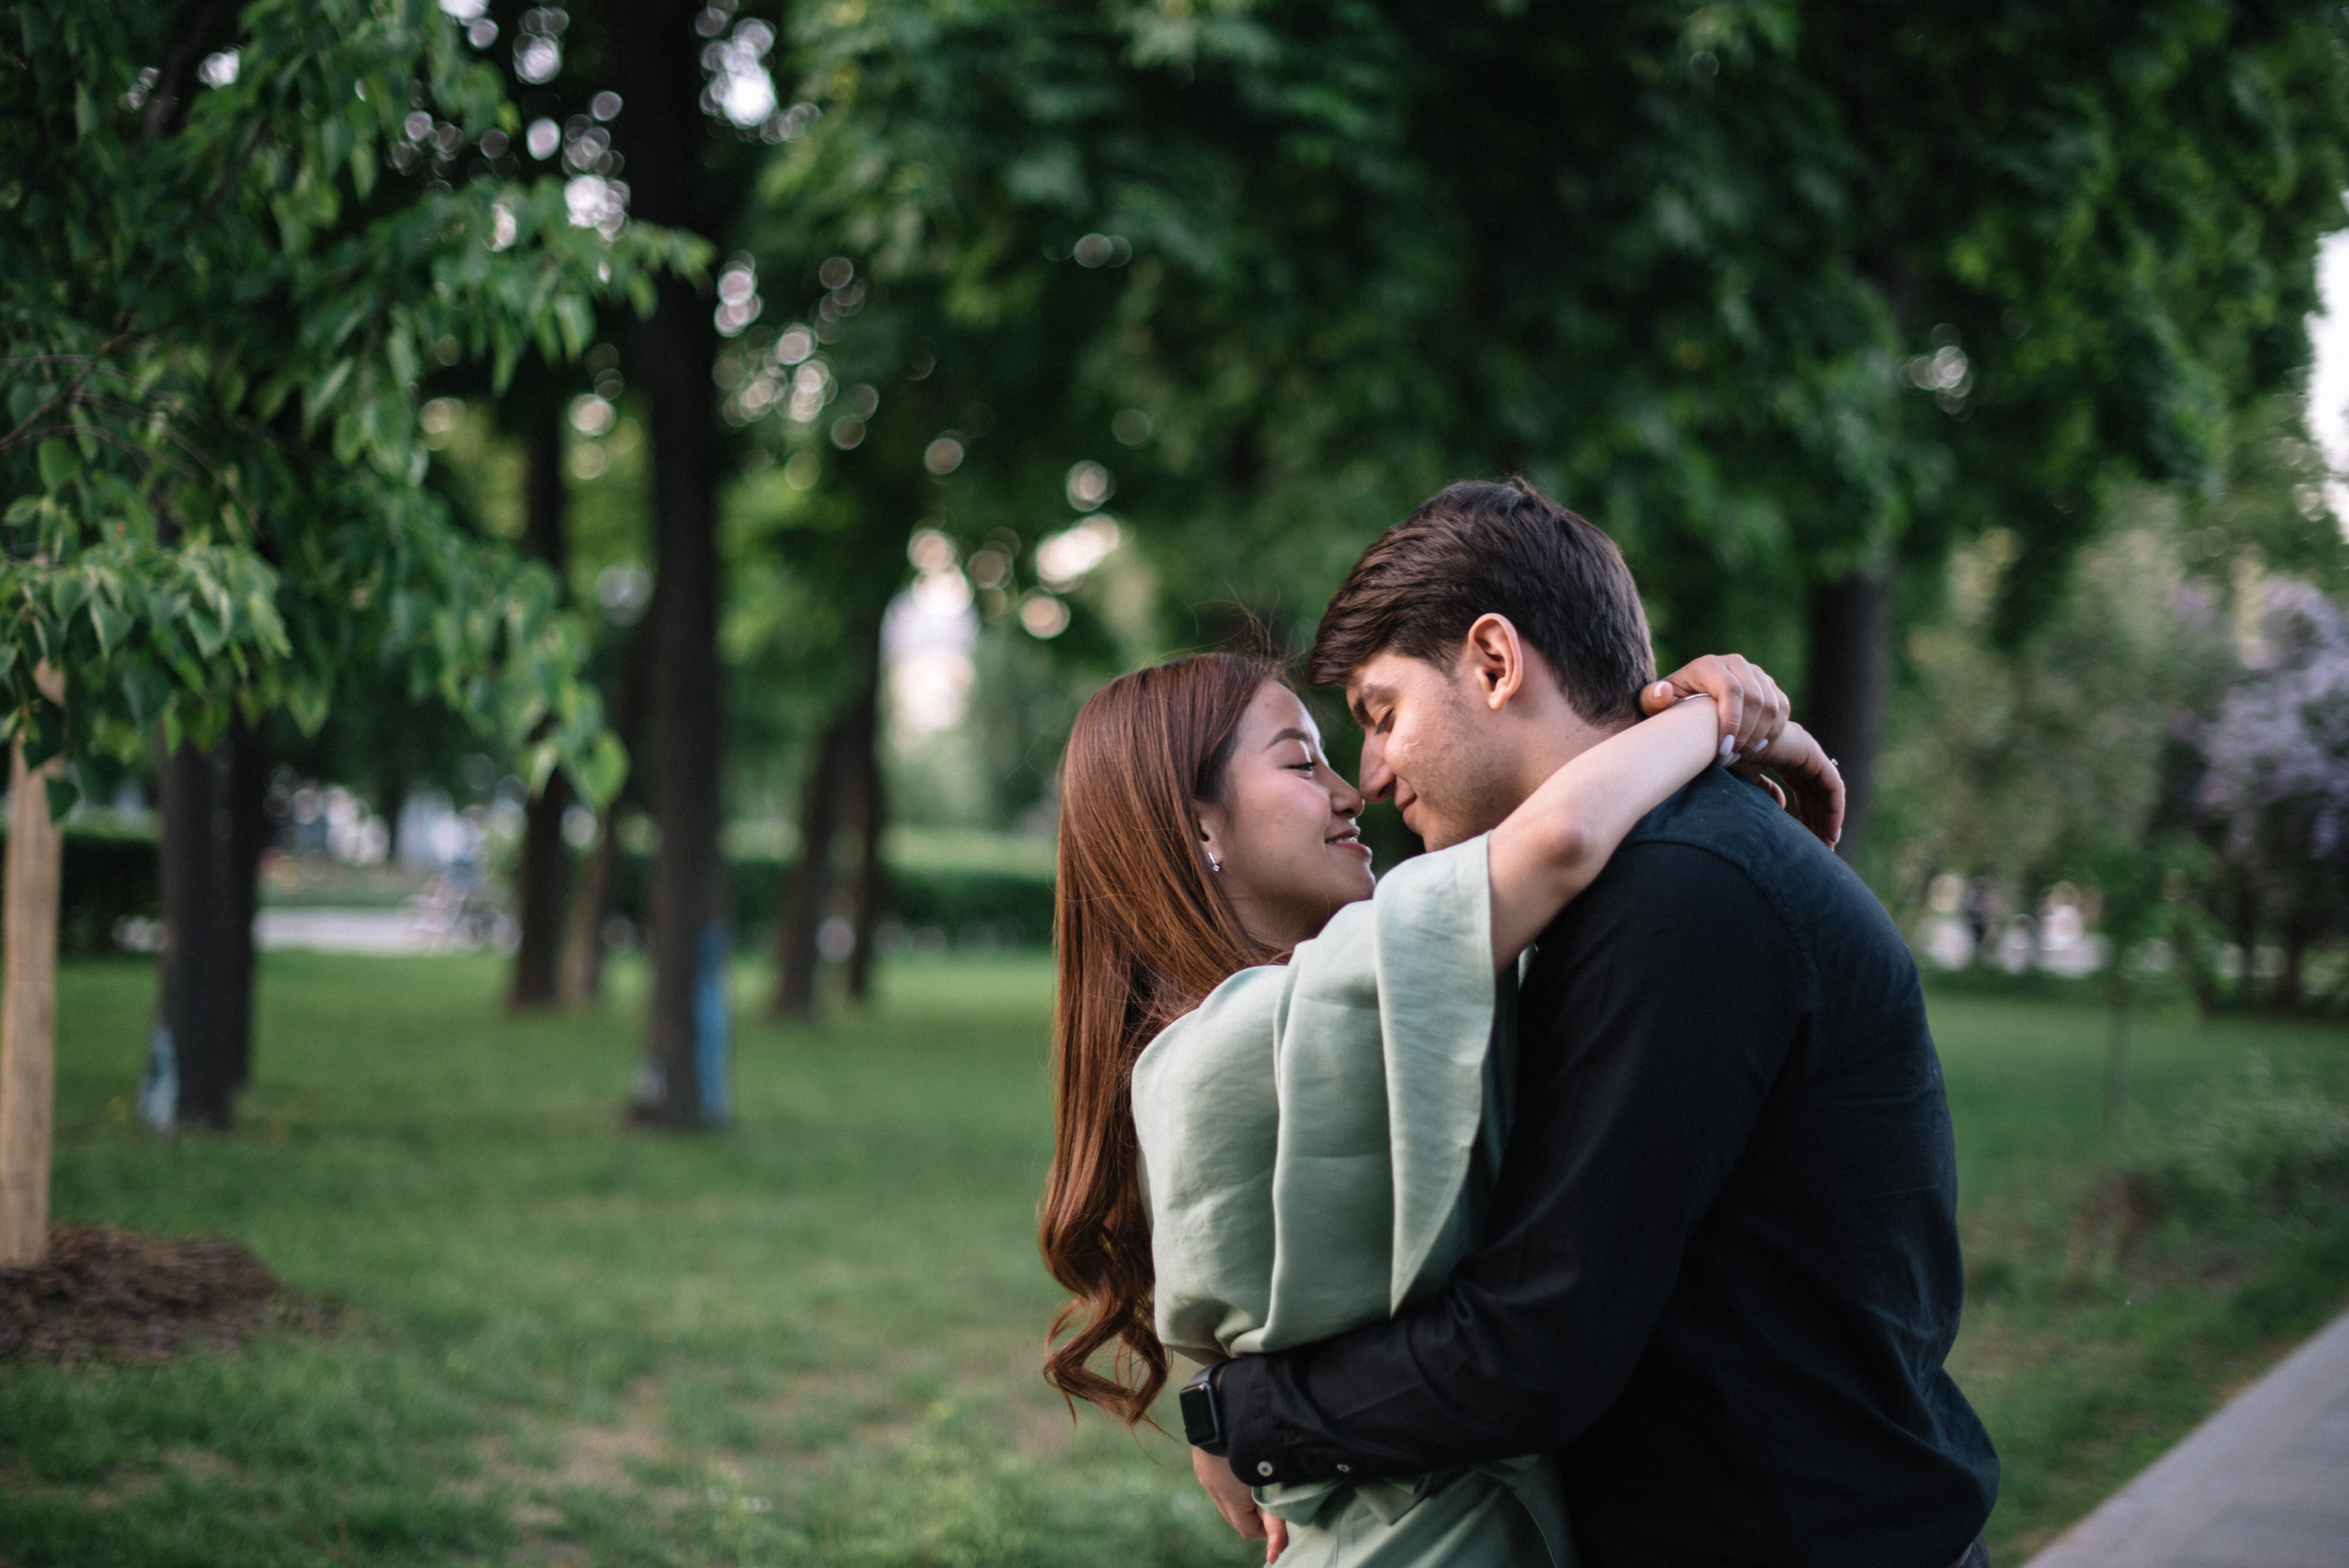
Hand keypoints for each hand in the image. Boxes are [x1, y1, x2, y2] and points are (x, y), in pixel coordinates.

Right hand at [1192, 1446, 1288, 1560]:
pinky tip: (1243, 1462)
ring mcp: (1204, 1468)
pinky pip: (1217, 1475)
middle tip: (1274, 1503)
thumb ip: (1275, 1518)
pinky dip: (1231, 1477)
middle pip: (1234, 1515)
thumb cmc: (1255, 1444)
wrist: (1225, 1403)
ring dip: (1241, 1493)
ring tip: (1259, 1480)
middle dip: (1254, 1514)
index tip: (1282, 1520)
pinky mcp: (1201, 1451)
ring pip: (1224, 1494)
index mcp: (1229, 1498)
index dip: (1268, 1529)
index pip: (1248, 1530)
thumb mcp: (1269, 1485)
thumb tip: (1276, 1553)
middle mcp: (1212, 1486)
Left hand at [1640, 654, 1788, 761]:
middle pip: (1755, 699)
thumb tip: (1663, 693)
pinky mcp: (1769, 686)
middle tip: (1729, 759)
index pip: (1731, 691)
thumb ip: (1652, 699)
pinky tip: (1755, 748)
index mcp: (1708, 665)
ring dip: (1759, 736)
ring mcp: (1755, 673)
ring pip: (1772, 705)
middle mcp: (1735, 663)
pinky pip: (1782, 709)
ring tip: (1739, 756)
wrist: (1690, 700)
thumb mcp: (1654, 704)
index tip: (1722, 752)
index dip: (1731, 722)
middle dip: (1745, 735)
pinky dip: (1773, 731)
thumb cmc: (1669, 706)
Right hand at [1734, 721, 1843, 848]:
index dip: (1808, 815)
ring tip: (1828, 845)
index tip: (1808, 840)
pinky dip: (1834, 809)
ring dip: (1829, 819)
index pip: (1804, 790)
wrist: (1719, 738)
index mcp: (1785, 756)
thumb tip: (1783, 805)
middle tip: (1822, 848)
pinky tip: (1832, 831)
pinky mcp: (1811, 753)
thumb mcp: (1747, 779)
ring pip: (1828, 792)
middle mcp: (1800, 752)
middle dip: (1820, 821)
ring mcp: (1807, 750)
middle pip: (1817, 793)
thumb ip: (1765, 791)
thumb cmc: (1724, 756)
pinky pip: (1832, 786)